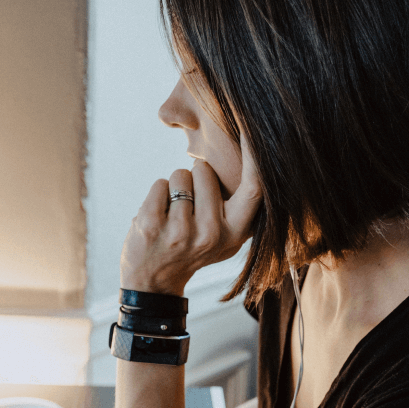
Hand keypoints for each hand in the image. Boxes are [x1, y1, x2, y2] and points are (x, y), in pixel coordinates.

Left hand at [120, 131, 261, 295]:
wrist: (153, 283)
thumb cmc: (191, 250)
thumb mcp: (225, 236)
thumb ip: (238, 205)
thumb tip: (254, 154)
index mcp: (236, 233)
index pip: (254, 187)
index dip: (256, 154)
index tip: (253, 124)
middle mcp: (212, 233)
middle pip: (205, 170)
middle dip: (195, 178)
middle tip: (189, 210)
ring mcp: (181, 231)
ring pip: (181, 174)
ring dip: (174, 188)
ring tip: (173, 216)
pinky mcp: (152, 225)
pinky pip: (160, 183)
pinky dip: (157, 195)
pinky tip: (157, 219)